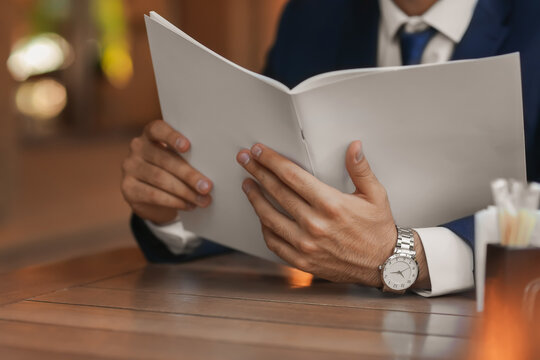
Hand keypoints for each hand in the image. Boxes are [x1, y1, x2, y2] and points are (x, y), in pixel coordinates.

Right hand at [121, 120, 212, 224]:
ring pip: (160, 179)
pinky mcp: (128, 188)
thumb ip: (187, 157)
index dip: (172, 136)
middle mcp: (137, 147)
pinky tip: (189, 205)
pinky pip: (153, 195)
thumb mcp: (177, 158)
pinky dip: (174, 202)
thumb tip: (210, 170)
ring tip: (203, 200)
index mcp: (150, 134)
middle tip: (207, 187)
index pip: (158, 129)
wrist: (150, 195)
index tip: (188, 146)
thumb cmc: (171, 170)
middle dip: (189, 175)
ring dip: (185, 192)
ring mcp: (129, 167)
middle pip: (164, 160)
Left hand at [236, 141, 429, 288]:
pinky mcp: (302, 262)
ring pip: (269, 217)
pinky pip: (274, 242)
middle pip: (276, 192)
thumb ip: (360, 169)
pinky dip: (264, 227)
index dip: (271, 160)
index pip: (291, 176)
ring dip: (255, 198)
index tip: (258, 151)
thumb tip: (354, 146)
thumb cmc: (378, 229)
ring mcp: (306, 245)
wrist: (384, 265)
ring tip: (247, 185)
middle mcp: (314, 224)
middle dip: (257, 172)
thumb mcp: (375, 195)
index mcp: (330, 204)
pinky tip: (261, 216)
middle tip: (244, 160)